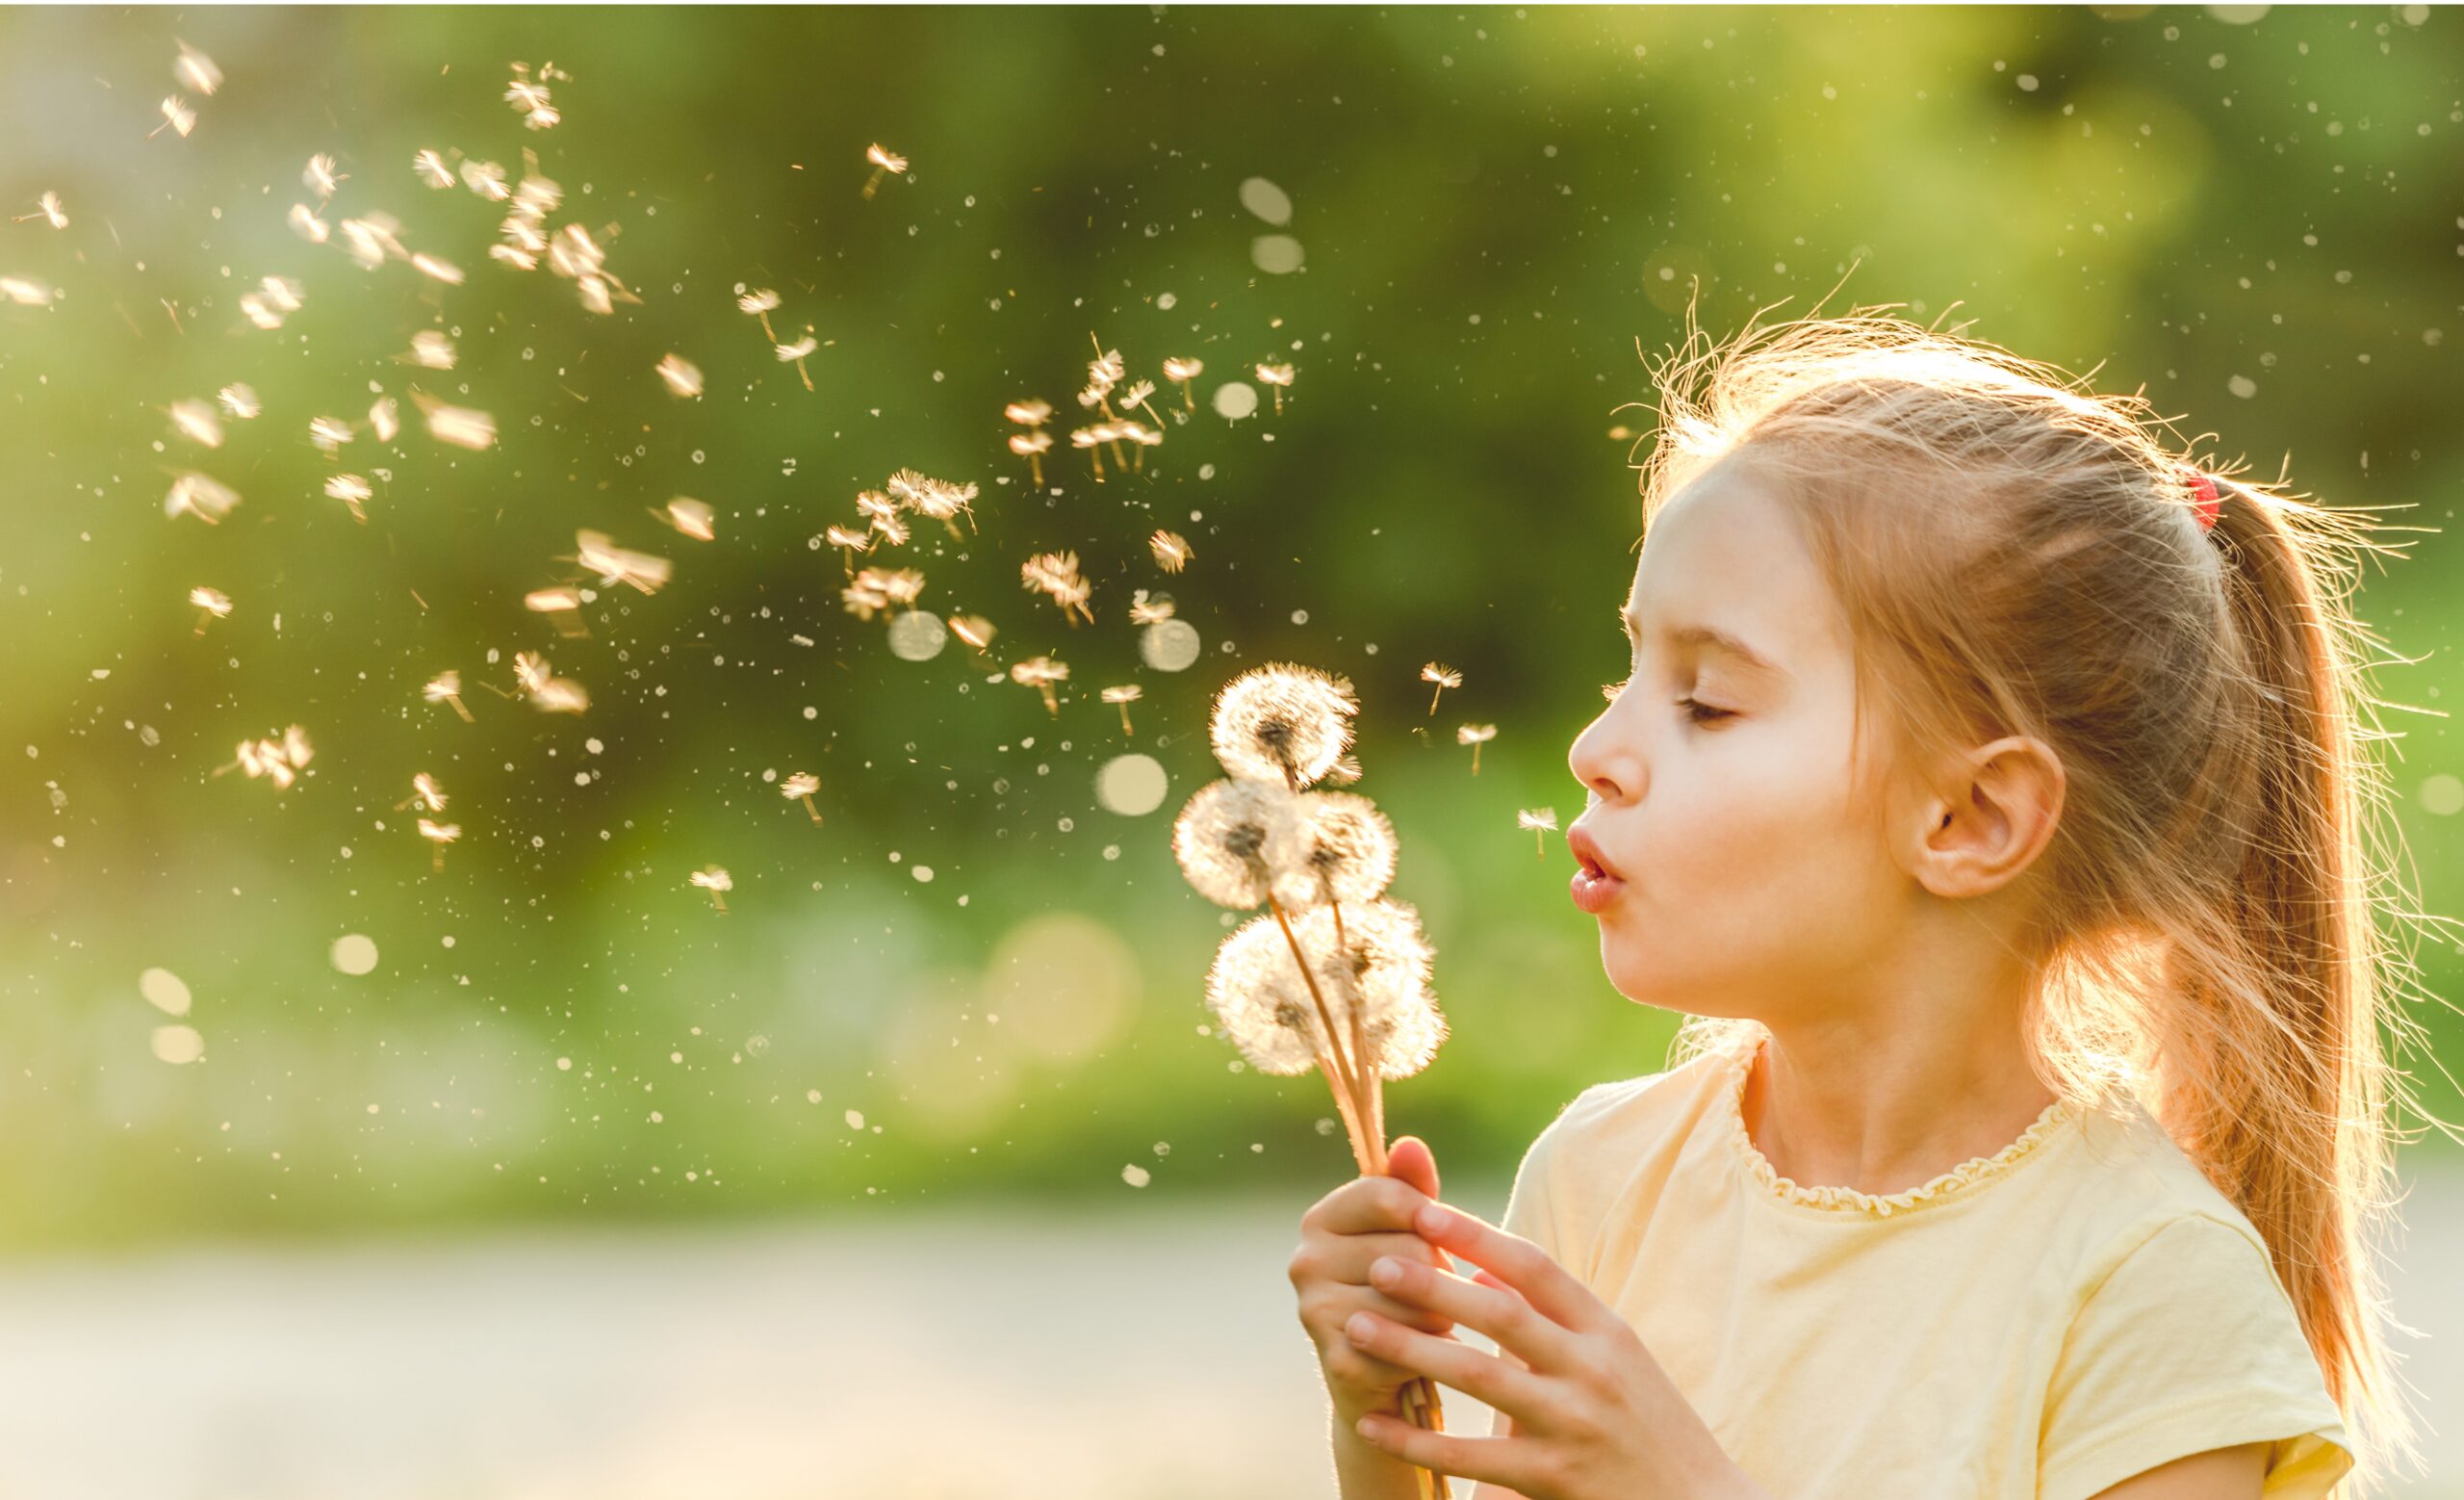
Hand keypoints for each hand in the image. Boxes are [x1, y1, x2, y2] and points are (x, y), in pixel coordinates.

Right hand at [1287, 1135, 1459, 1418]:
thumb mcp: (1407, 1232)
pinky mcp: (1337, 1360)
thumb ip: (1411, 1187)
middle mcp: (1306, 1261)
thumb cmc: (1400, 1290)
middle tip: (1432, 1291)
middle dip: (1440, 1272)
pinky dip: (1429, 1352)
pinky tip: (1420, 1355)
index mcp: (1320, 1219)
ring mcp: (1315, 1312)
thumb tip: (1410, 1144)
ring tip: (1427, 1323)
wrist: (1380, 1375)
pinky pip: (1410, 1344)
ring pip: (1417, 1300)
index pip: (1390, 1195)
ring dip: (1440, 1315)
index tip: (1439, 1235)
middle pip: (1411, 1248)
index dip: (1431, 1217)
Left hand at [1342, 1200, 1754, 1499]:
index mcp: (1608, 1331)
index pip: (1535, 1268)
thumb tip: (1476, 1265)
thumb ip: (1550, 1315)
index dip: (1478, 1235)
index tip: (1425, 1212)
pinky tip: (1372, 1423)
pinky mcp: (1554, 1480)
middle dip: (1434, 1285)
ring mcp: (1573, 1425)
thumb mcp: (1617, 1359)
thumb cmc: (1650, 1428)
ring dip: (1411, 1348)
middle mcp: (1592, 1370)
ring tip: (1356, 1326)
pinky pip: (1472, 1456)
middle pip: (1501, 1314)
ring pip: (1479, 1377)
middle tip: (1378, 1263)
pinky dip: (1418, 1438)